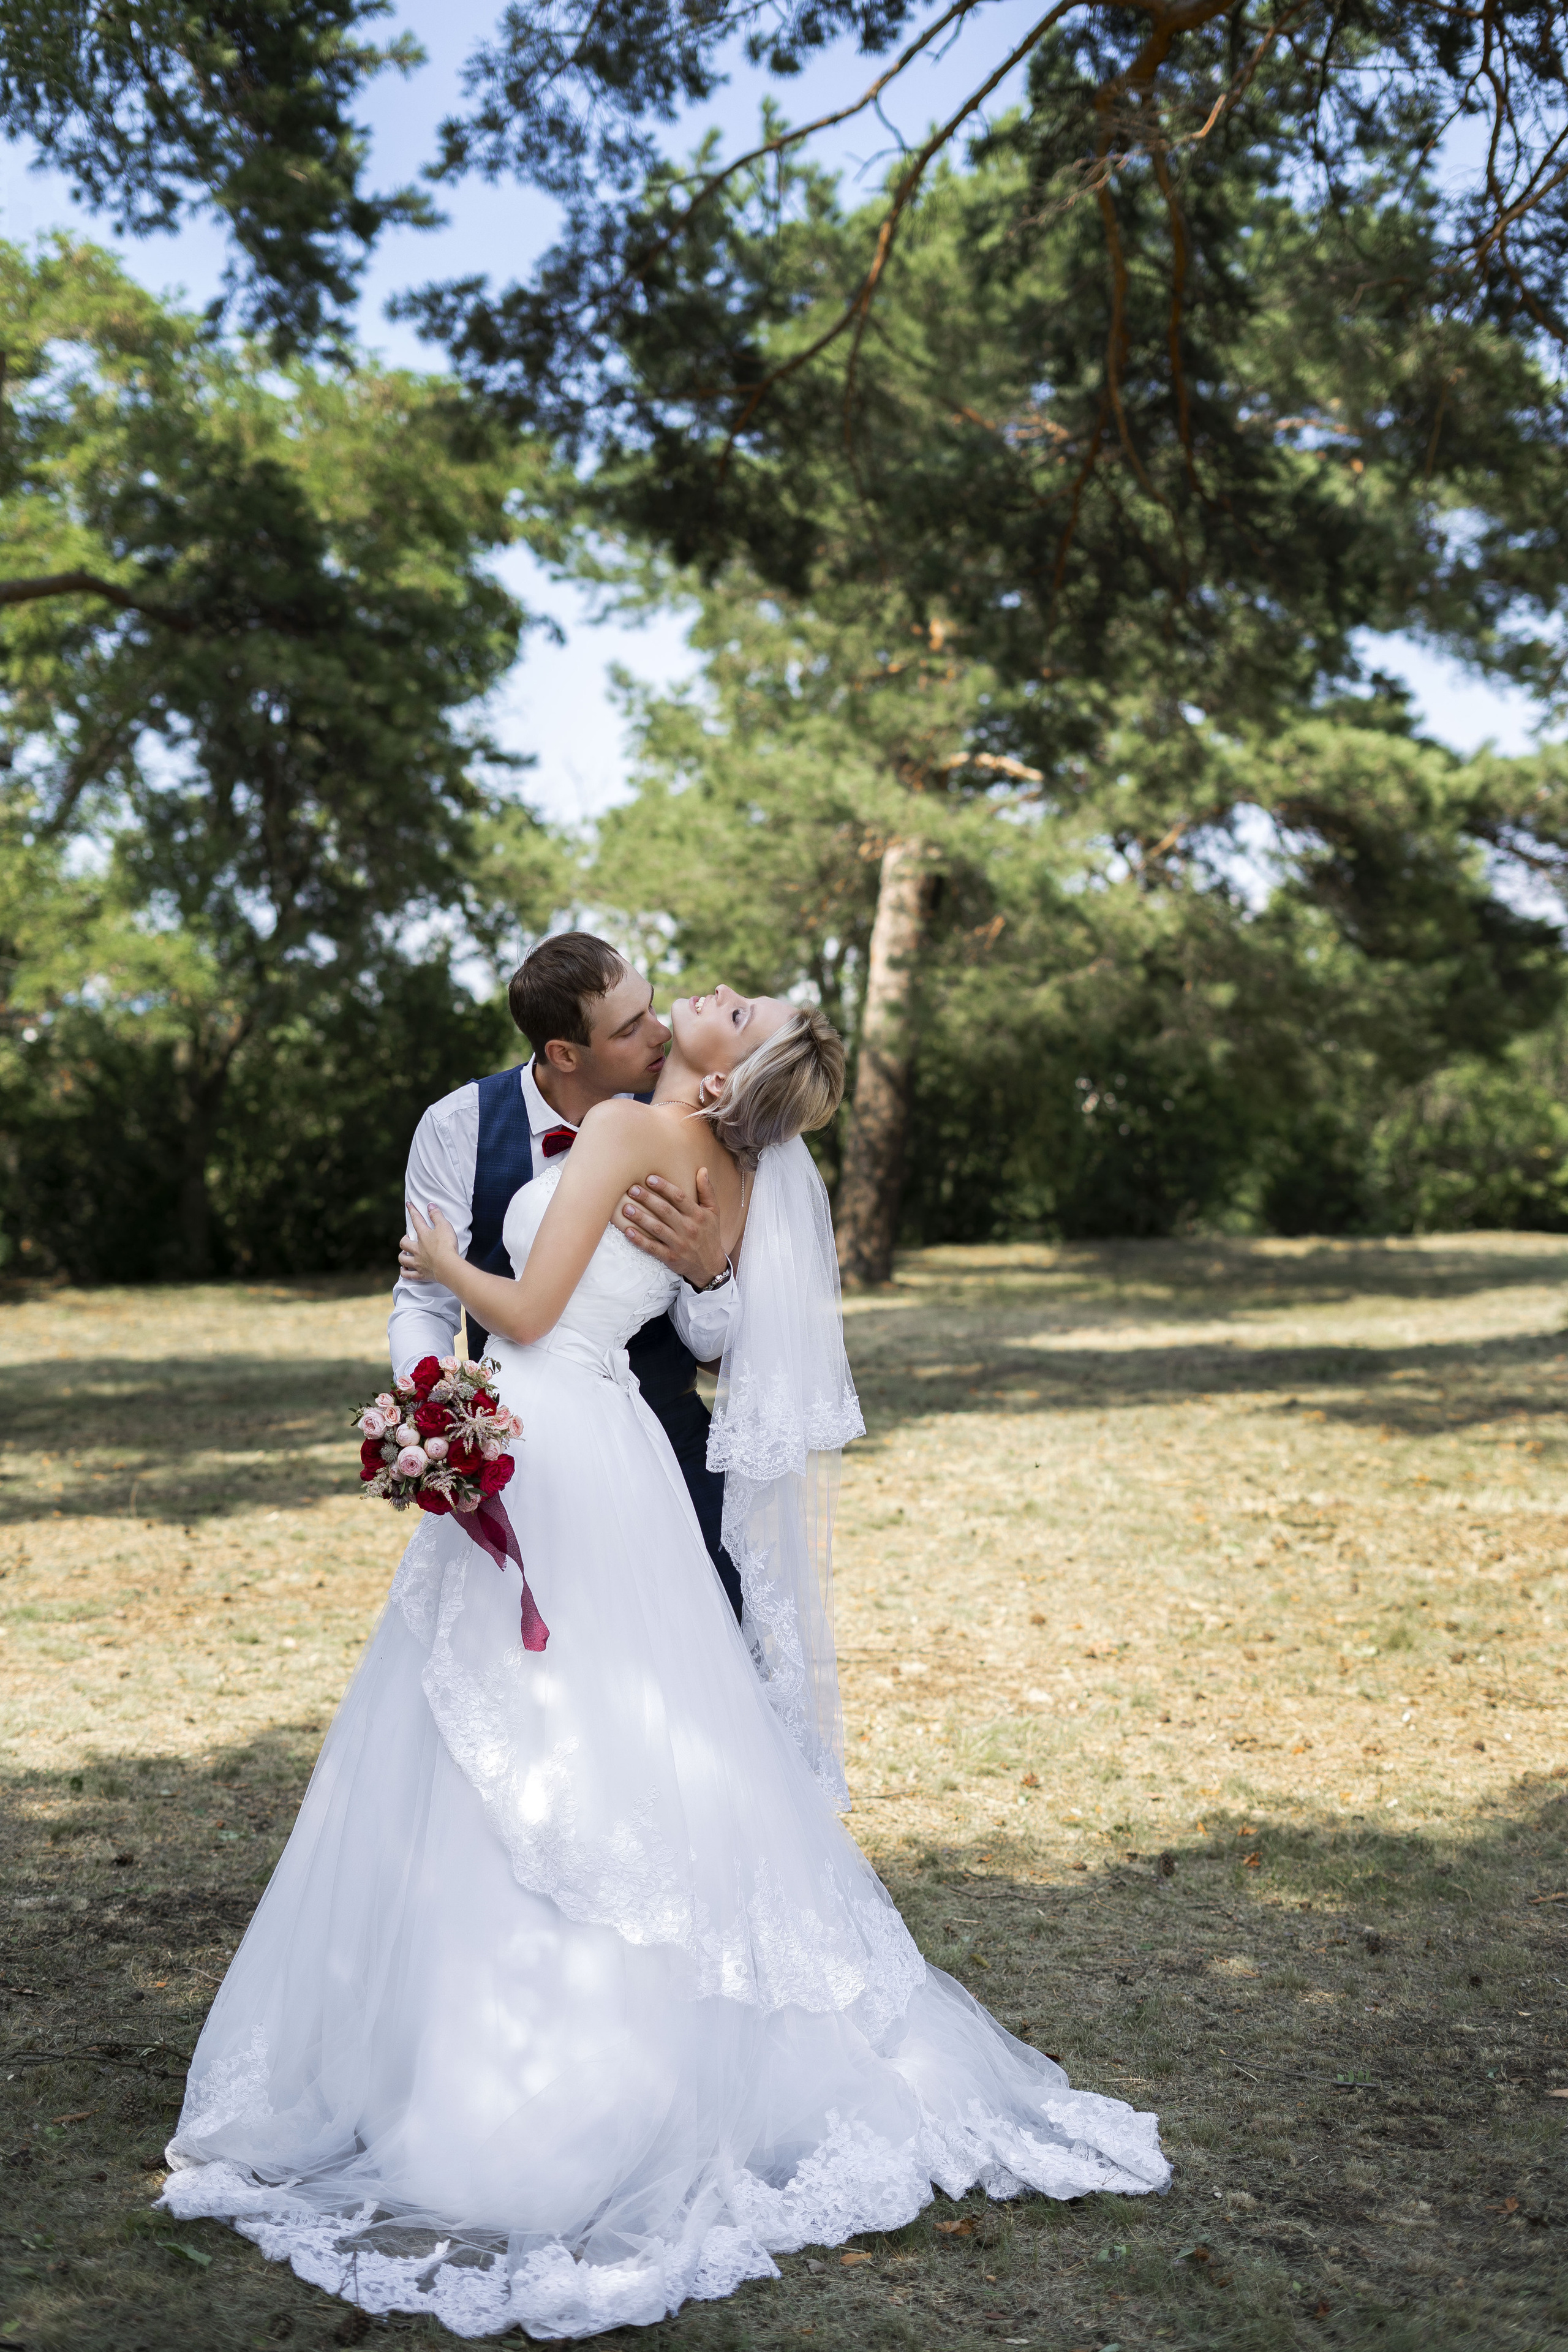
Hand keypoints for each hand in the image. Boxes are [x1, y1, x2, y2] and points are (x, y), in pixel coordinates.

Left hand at [399, 1202, 459, 1285]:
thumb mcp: (444, 1226)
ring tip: (404, 1254)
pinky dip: (405, 1272)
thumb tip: (430, 1205)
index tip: (408, 1204)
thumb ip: (437, 1215)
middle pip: (404, 1243)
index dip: (412, 1211)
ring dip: (402, 1256)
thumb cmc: (447, 1245)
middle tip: (407, 1239)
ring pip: (403, 1259)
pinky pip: (408, 1275)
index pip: (416, 1220)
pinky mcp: (421, 1274)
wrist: (448, 1266)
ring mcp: (418, 1262)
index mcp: (423, 1236)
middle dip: (404, 1240)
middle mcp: (417, 1249)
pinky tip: (404, 1270)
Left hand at [613, 1167, 727, 1287]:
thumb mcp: (713, 1211)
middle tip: (632, 1190)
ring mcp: (679, 1244)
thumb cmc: (709, 1233)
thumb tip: (702, 1170)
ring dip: (640, 1218)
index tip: (649, 1178)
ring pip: (657, 1229)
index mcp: (698, 1215)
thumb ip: (707, 1191)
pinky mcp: (671, 1258)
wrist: (710, 1265)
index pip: (680, 1198)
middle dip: (647, 1199)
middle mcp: (689, 1229)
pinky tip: (628, 1232)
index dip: (664, 1187)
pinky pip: (653, 1248)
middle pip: (665, 1211)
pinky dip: (640, 1240)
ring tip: (626, 1208)